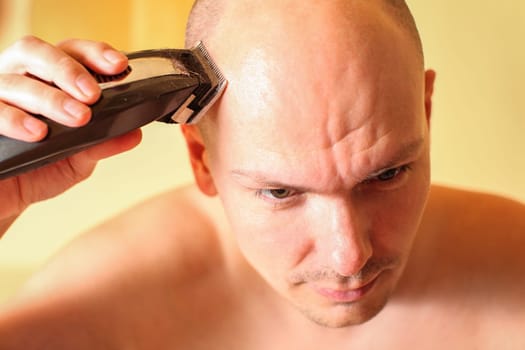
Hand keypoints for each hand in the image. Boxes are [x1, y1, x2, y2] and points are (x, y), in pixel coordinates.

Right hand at [0, 36, 141, 227]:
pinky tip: (37, 132)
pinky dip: (15, 119)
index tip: (119, 65)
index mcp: (45, 80)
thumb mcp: (78, 159)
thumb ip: (102, 144)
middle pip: (35, 52)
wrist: (6, 198)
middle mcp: (17, 79)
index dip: (93, 53)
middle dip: (68, 70)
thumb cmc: (40, 170)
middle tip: (92, 96)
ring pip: (14, 80)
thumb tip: (133, 134)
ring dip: (50, 97)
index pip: (69, 51)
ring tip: (77, 118)